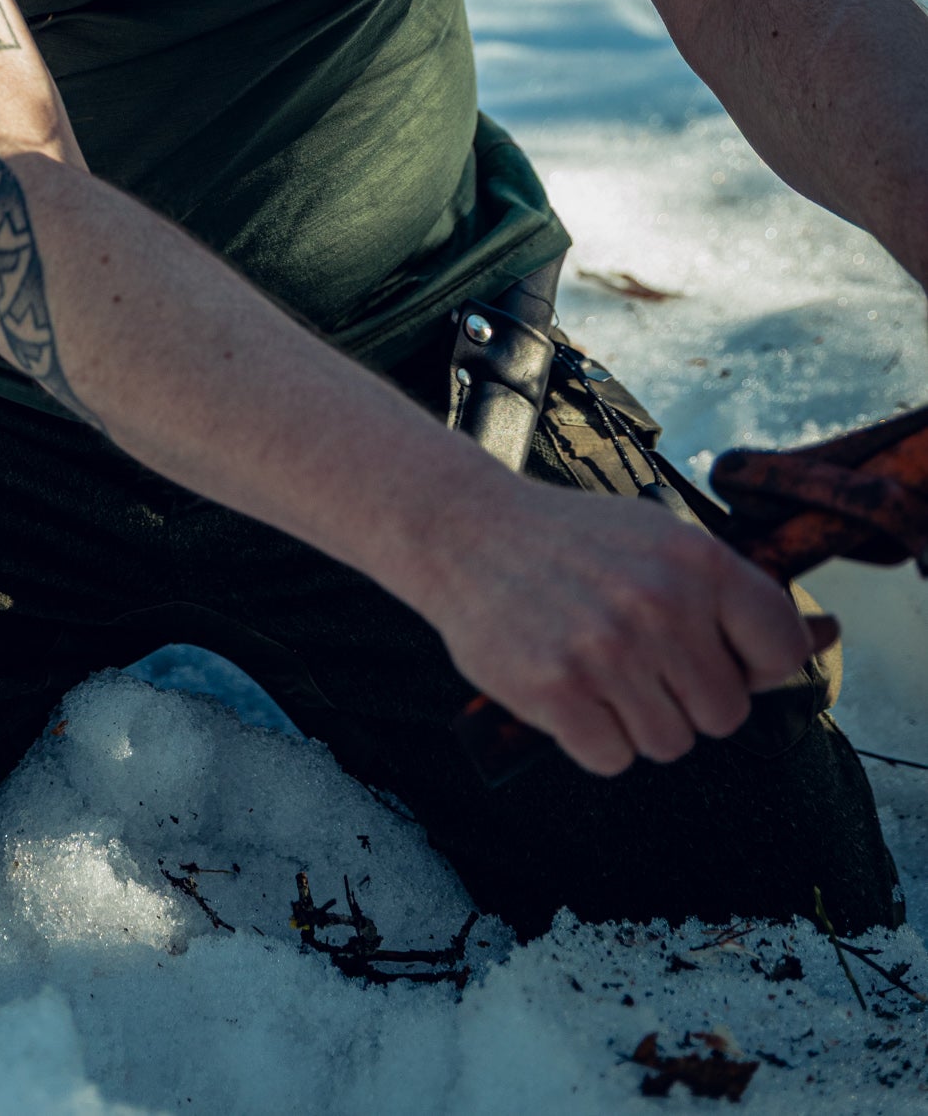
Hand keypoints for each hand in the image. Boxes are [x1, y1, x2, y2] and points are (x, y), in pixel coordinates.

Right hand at [424, 476, 823, 776]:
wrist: (464, 528)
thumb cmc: (571, 542)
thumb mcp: (658, 539)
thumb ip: (731, 594)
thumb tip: (821, 642)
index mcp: (697, 560)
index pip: (782, 650)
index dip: (752, 665)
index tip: (716, 655)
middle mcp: (660, 604)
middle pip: (725, 715)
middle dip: (686, 699)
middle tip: (637, 657)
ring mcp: (607, 650)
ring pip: (669, 744)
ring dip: (635, 721)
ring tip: (596, 667)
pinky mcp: (556, 691)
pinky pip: (611, 758)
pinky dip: (590, 737)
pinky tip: (566, 688)